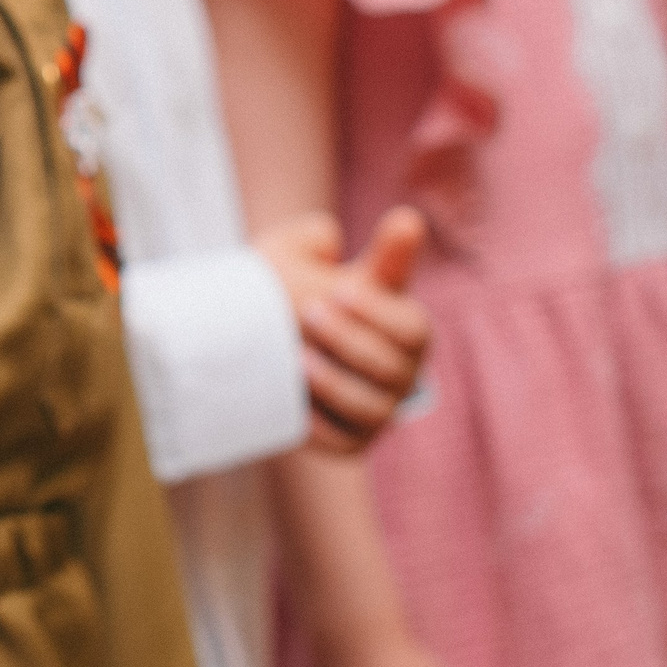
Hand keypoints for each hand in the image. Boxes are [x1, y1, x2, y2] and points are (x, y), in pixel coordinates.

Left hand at [256, 207, 432, 451]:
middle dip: (350, 339)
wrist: (256, 346)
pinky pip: (343, 440)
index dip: (379, 311)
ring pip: (371, 406)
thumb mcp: (297, 257)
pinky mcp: (352, 440)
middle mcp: (400, 370)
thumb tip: (367, 227)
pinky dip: (320, 425)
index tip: (339, 287)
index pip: (411, 325)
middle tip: (309, 312)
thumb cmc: (289, 290)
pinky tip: (294, 403)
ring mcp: (379, 407)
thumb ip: (322, 240)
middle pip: (391, 364)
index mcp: (402, 325)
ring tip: (298, 359)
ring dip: (335, 383)